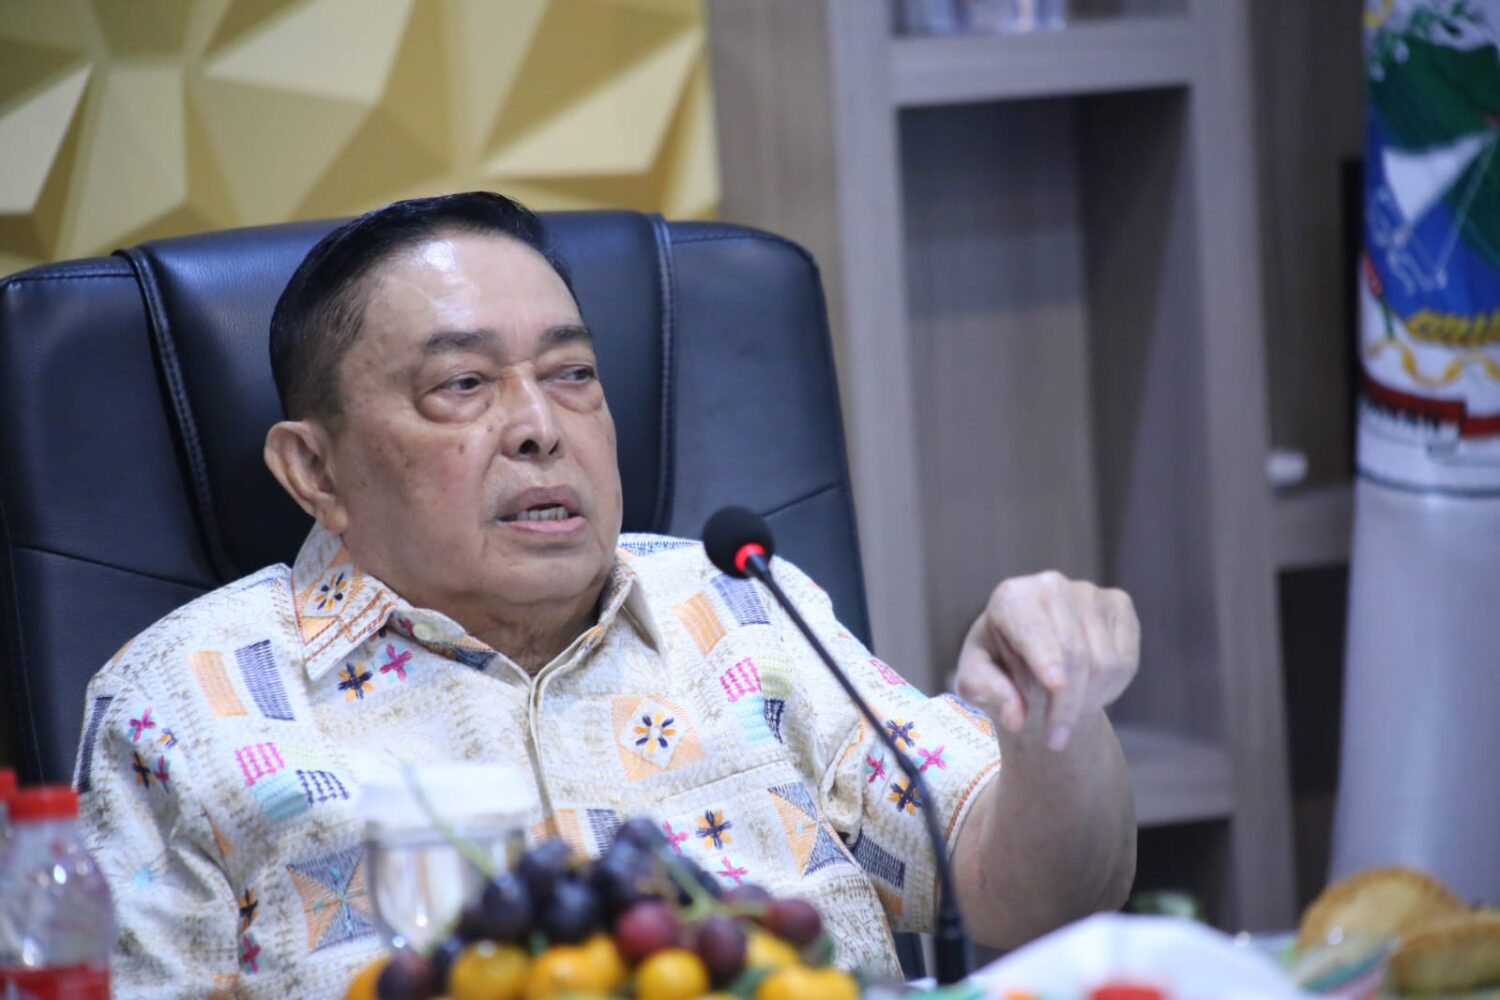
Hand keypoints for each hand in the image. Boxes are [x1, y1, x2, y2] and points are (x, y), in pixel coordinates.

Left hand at [954, 571, 1138, 750]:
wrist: (1031, 660)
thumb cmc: (998, 669)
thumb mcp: (976, 684)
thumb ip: (989, 694)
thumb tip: (1016, 717)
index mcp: (1010, 598)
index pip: (1033, 630)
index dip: (1046, 657)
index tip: (1055, 685)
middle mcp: (1050, 585)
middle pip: (1072, 654)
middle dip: (1065, 705)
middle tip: (1054, 741)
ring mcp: (1088, 592)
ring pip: (1102, 662)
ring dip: (1087, 700)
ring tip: (1065, 710)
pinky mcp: (1118, 605)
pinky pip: (1125, 659)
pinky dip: (1110, 688)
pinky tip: (1087, 690)